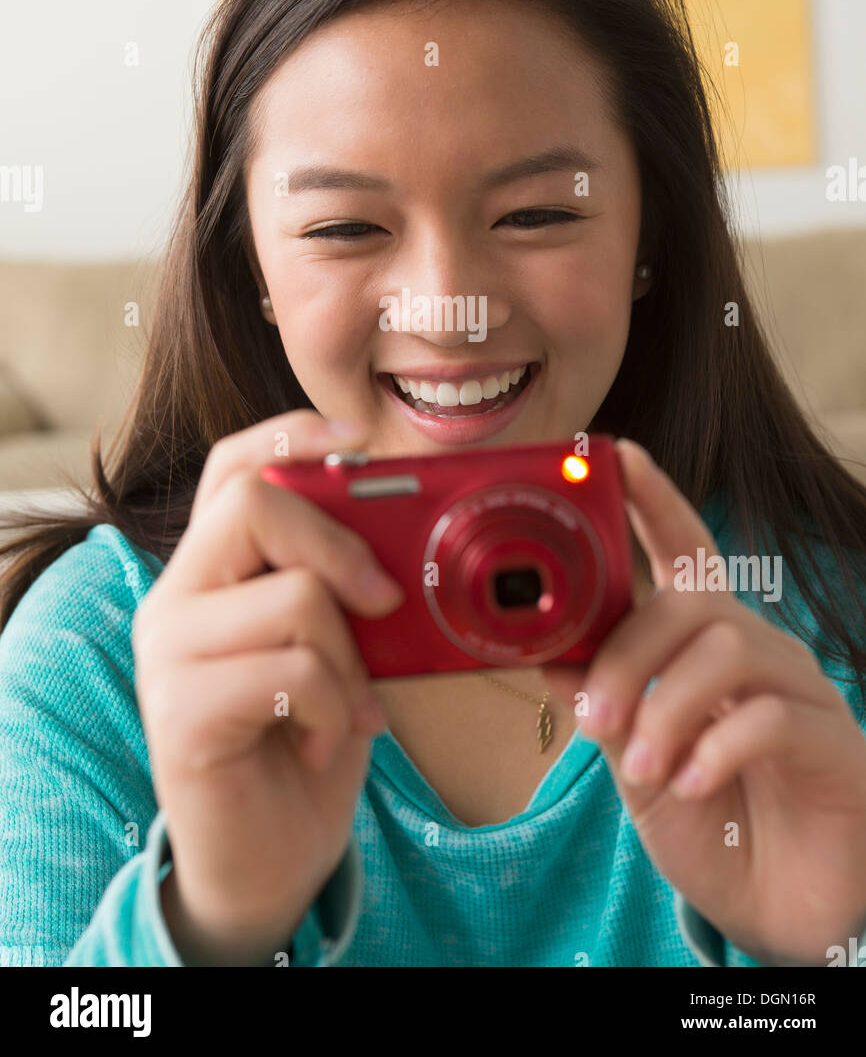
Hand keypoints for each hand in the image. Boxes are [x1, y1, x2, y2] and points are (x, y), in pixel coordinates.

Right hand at [132, 408, 400, 964]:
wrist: (267, 859)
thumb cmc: (306, 741)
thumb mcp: (338, 648)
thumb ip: (348, 589)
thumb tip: (410, 533)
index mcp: (211, 572)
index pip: (230, 468)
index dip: (290, 434)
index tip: (359, 438)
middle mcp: (174, 599)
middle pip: (254, 504)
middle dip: (341, 544)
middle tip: (385, 603)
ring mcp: (169, 654)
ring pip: (294, 595)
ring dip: (352, 660)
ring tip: (349, 708)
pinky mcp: (181, 712)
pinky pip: (293, 671)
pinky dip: (335, 708)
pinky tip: (325, 740)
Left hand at [544, 439, 865, 965]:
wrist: (779, 912)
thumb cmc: (710, 825)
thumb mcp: (637, 764)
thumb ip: (605, 707)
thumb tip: (549, 653)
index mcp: (706, 647)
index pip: (684, 552)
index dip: (655, 500)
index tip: (616, 454)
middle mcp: (759, 652)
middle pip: (693, 601)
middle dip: (629, 652)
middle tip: (592, 719)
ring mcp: (802, 691)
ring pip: (730, 649)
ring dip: (666, 705)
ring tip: (640, 766)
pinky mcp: (833, 742)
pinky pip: (773, 716)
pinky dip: (716, 746)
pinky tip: (692, 783)